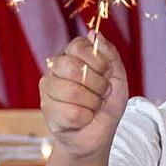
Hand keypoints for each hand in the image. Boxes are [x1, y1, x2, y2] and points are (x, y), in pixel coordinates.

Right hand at [39, 32, 128, 158]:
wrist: (100, 132)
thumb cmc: (107, 103)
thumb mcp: (117, 76)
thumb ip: (109, 54)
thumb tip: (94, 33)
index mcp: (71, 55)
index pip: (79, 46)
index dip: (99, 62)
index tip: (107, 74)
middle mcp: (55, 68)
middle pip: (73, 67)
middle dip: (97, 84)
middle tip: (102, 93)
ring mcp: (48, 89)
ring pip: (72, 92)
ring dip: (93, 103)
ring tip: (93, 106)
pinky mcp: (48, 110)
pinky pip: (73, 113)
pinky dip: (86, 118)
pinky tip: (83, 118)